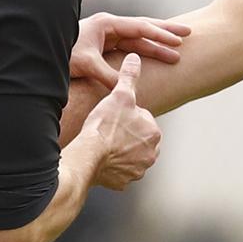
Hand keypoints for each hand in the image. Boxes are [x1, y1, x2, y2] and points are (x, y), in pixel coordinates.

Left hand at [71, 12, 191, 87]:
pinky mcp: (104, 46)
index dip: (160, 34)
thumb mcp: (85, 64)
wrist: (44, 54)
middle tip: (189, 33)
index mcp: (107, 24)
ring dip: (157, 44)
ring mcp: (107, 36)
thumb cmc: (63, 54)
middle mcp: (109, 27)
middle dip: (166, 31)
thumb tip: (126, 88)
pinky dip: (144, 51)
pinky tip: (156, 55)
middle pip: (144, 27)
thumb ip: (107, 74)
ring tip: (177, 49)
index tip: (178, 41)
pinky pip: (130, 47)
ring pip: (138, 38)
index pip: (140, 28)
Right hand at [79, 53, 161, 189]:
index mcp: (154, 133)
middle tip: (109, 131)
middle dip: (127, 135)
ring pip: (130, 157)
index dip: (127, 116)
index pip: (143, 120)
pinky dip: (112, 168)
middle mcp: (151, 154)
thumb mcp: (119, 95)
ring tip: (104, 144)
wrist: (88, 156)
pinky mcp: (124, 182)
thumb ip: (129, 77)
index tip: (115, 117)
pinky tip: (101, 159)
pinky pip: (120, 173)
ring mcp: (138, 170)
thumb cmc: (104, 125)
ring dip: (121, 152)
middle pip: (138, 139)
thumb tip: (135, 58)